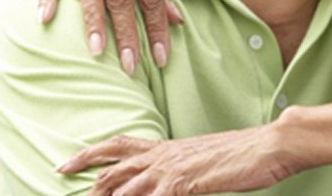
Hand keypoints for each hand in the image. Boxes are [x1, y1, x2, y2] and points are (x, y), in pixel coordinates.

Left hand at [58, 127, 297, 195]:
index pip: (122, 147)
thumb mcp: (209, 161)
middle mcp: (166, 155)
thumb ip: (188, 171)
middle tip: (60, 178)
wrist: (272, 144)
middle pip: (114, 166)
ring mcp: (173, 168)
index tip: (67, 163)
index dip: (91, 154)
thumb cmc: (248, 153)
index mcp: (171, 147)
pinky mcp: (184, 182)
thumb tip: (178, 182)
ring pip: (124, 186)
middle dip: (85, 177)